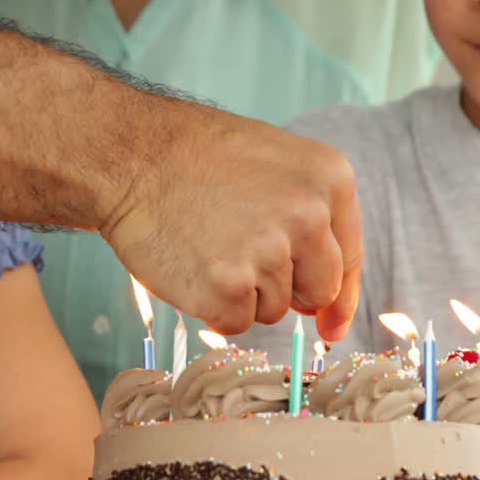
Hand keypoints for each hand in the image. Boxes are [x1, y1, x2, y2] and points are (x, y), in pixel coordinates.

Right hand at [102, 107, 362, 340]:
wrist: (130, 155)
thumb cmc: (197, 159)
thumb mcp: (276, 165)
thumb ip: (311, 224)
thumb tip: (331, 315)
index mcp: (330, 180)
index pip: (349, 258)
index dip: (338, 296)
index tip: (330, 324)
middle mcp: (309, 215)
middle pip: (317, 291)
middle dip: (285, 289)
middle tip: (238, 253)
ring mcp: (268, 253)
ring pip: (273, 309)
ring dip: (242, 293)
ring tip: (209, 244)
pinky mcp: (227, 288)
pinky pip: (236, 323)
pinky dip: (212, 308)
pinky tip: (193, 265)